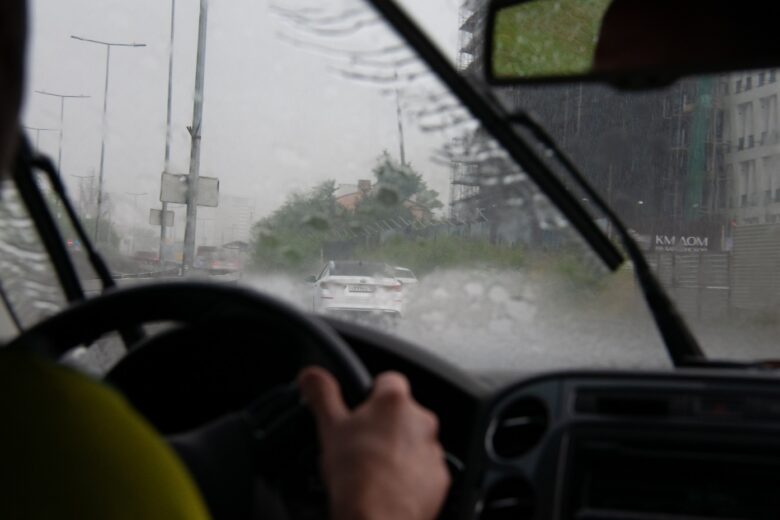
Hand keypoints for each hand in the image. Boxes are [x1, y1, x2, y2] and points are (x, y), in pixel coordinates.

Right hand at [298, 367, 450, 519]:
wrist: (377, 518)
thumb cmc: (355, 475)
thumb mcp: (329, 427)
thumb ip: (322, 394)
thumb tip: (311, 375)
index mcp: (394, 402)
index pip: (388, 381)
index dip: (372, 393)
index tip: (361, 408)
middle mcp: (421, 420)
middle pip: (403, 413)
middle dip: (385, 425)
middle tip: (362, 444)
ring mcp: (433, 450)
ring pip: (415, 441)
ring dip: (400, 449)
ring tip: (375, 470)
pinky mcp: (440, 477)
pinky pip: (426, 469)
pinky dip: (412, 475)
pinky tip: (390, 487)